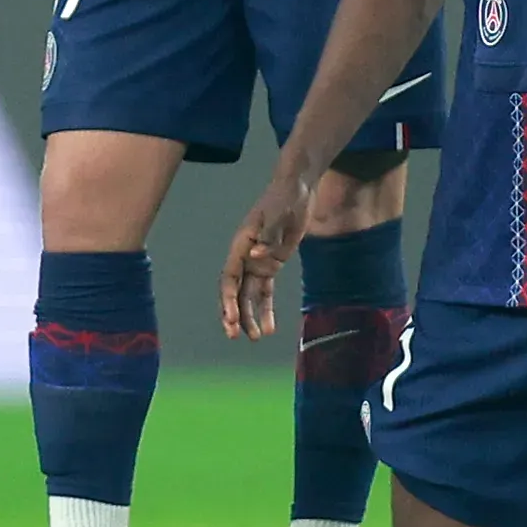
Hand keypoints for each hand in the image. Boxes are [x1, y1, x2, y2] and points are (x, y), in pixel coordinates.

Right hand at [220, 168, 311, 338]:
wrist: (298, 189)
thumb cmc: (285, 197)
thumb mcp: (278, 214)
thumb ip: (268, 236)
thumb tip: (256, 256)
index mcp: (242, 244)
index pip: (230, 277)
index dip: (228, 299)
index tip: (232, 318)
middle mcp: (246, 256)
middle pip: (236, 291)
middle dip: (235, 313)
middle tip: (236, 335)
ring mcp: (258, 262)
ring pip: (250, 295)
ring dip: (250, 316)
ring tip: (255, 338)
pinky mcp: (272, 264)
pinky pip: (265, 291)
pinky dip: (266, 308)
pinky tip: (269, 327)